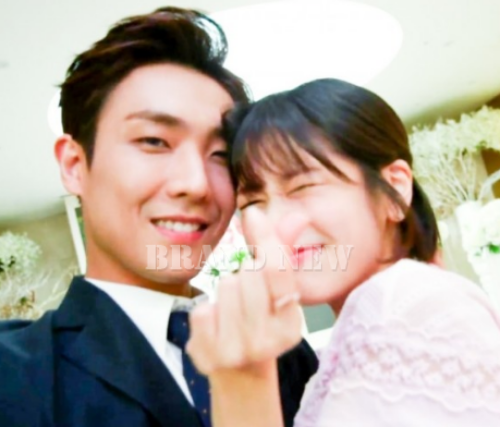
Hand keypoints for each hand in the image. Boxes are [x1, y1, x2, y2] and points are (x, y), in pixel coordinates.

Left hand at [186, 207, 306, 375]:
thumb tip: (298, 215)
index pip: (278, 270)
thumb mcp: (278, 294)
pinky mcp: (206, 355)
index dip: (266, 237)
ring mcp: (236, 351)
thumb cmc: (261, 324)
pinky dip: (208, 311)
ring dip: (227, 291)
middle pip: (248, 273)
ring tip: (234, 312)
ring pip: (225, 285)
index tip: (253, 213)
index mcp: (291, 325)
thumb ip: (284, 253)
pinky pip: (202, 308)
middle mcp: (267, 342)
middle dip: (246, 275)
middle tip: (249, 296)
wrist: (240, 374)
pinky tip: (217, 326)